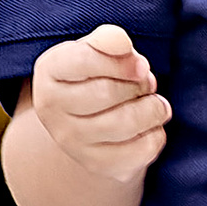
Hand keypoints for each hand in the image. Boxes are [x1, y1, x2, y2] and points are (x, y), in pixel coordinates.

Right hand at [30, 24, 171, 183]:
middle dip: (139, 84)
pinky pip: (141, 149)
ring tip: (153, 103)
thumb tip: (120, 42)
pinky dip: (156, 135)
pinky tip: (149, 127)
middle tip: (145, 82)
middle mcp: (51, 109)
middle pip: (108, 92)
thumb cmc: (96, 75)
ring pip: (126, 123)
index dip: (122, 61)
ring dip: (153, 109)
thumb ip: (107, 41)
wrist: (88, 120)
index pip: (84, 59)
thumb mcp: (97, 50)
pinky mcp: (96, 164)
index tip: (141, 64)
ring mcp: (71, 141)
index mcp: (49, 70)